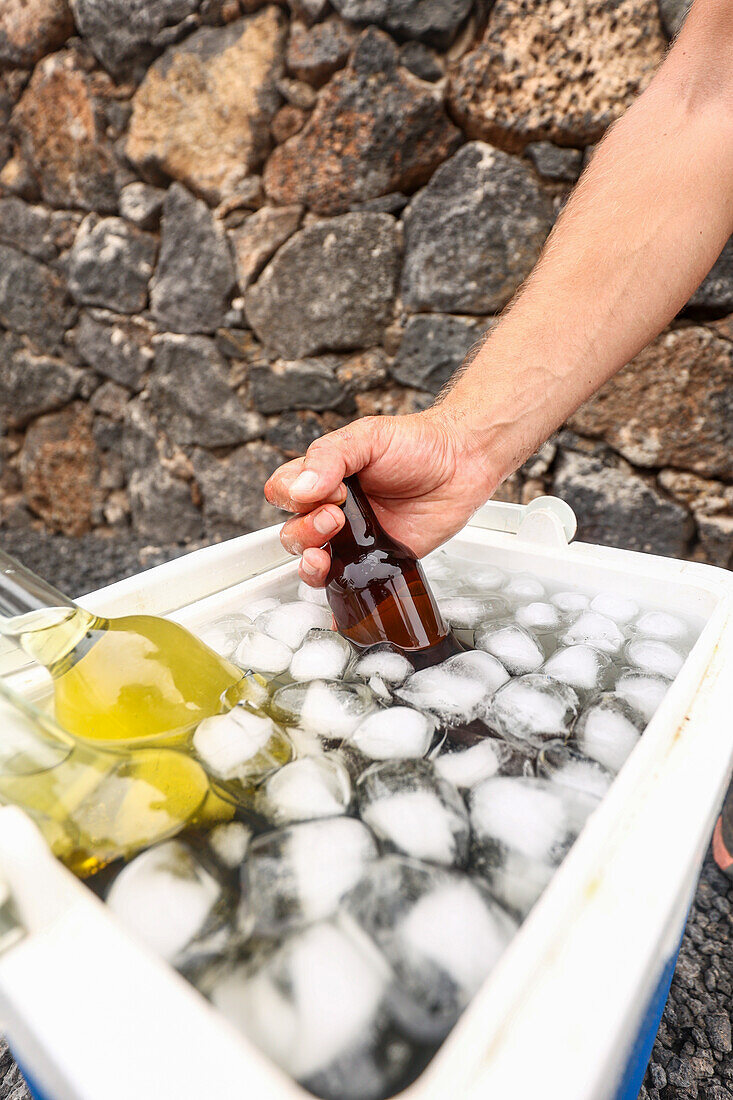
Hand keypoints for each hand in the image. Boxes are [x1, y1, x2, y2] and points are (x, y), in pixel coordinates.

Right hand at [264, 407, 498, 585]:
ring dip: (311, 566)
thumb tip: (301, 488)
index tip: (330, 490)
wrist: (463, 463)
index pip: (283, 492)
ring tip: (326, 557)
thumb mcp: (368, 437)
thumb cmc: (417, 444)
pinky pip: (350, 588)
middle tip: (338, 518)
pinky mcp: (378, 562)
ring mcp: (354, 540)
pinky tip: (340, 613)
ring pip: (312, 564)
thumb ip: (330, 456)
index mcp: (324, 477)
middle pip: (292, 533)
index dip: (294, 496)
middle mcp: (334, 510)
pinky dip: (340, 605)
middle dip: (306, 531)